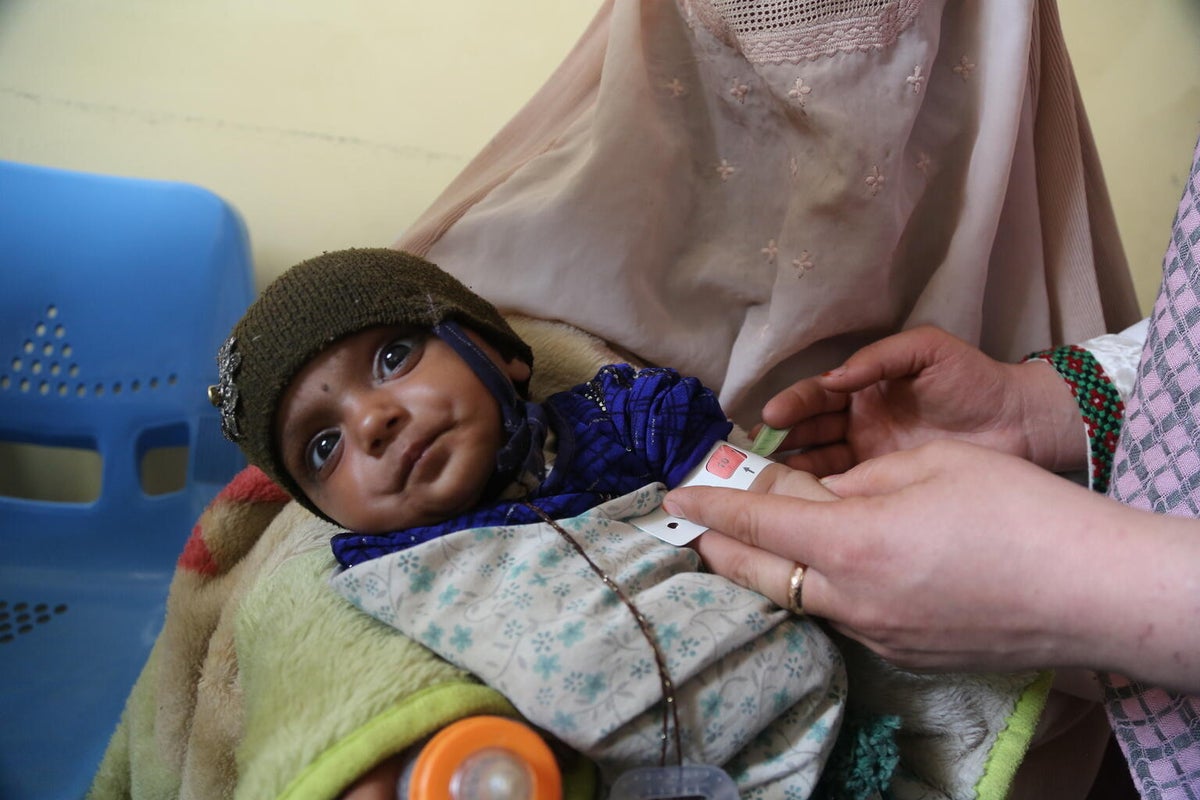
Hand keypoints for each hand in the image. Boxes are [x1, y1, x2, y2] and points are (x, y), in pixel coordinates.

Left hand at [667, 441, 1199, 690]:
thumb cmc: (1015, 510)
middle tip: (698, 530)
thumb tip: (821, 497)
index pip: (752, 524)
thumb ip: (858, 482)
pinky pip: (844, 617)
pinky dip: (824, 591)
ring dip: (772, 572)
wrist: (1090, 590)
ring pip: (800, 600)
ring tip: (764, 545)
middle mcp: (849, 600)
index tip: (673, 498)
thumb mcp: (926, 467)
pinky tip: (842, 571)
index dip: (707, 507)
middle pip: (758, 575)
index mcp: (848, 543)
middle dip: (719, 550)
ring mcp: (877, 636)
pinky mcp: (905, 654)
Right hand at [759, 325, 1083, 475]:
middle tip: (755, 456)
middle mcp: (858, 423)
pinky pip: (845, 491)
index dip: (793, 404)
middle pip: (808, 432)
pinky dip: (820, 496)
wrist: (1020, 424)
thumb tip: (836, 375)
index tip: (773, 416)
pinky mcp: (885, 487)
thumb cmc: (974, 381)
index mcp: (863, 388)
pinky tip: (801, 504)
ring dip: (792, 471)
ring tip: (768, 482)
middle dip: (781, 441)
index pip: (816, 395)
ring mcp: (868, 457)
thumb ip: (882, 357)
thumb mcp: (927, 351)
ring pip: (818, 463)